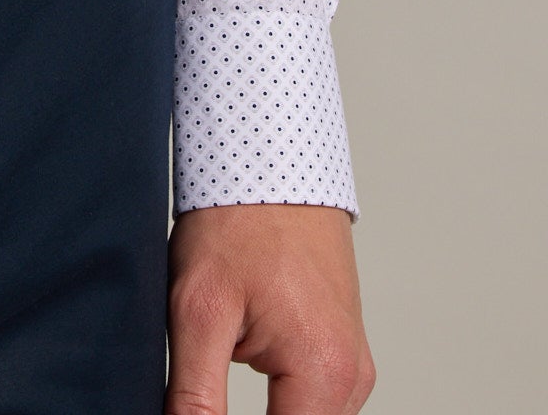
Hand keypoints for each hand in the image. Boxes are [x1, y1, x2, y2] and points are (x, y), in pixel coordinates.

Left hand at [167, 204, 373, 413]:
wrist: (268, 158)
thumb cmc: (237, 219)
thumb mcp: (199, 311)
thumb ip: (195, 397)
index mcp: (324, 372)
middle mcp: (352, 378)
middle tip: (200, 397)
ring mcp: (352, 365)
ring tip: (220, 373)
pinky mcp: (342, 350)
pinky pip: (314, 402)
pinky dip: (280, 402)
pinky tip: (242, 367)